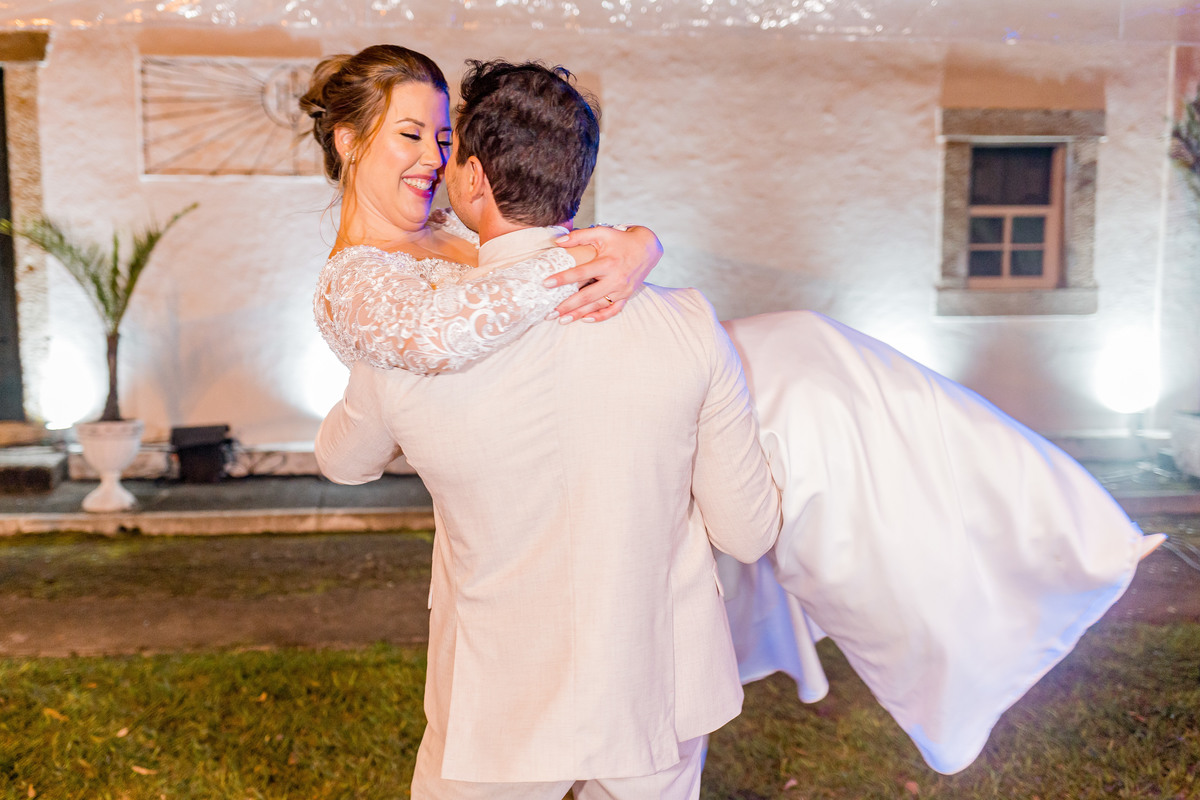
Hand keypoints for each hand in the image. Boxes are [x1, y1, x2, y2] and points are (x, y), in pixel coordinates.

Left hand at [544, 225, 662, 322]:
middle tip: (549, 313)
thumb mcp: (602, 233)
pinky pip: (613, 311)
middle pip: (587, 296)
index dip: (562, 278)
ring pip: (598, 306)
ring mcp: (622, 290)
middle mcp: (615, 279)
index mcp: (608, 263)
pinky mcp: (626, 296)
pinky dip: (599, 317)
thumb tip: (557, 242)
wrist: (648, 247)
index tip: (545, 284)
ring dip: (579, 314)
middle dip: (567, 306)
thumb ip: (579, 236)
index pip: (581, 273)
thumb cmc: (621, 239)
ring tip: (562, 320)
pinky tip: (584, 319)